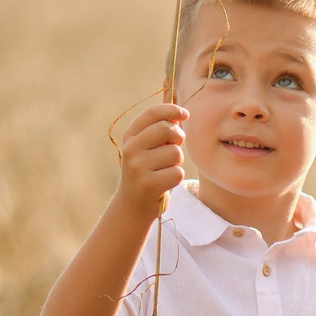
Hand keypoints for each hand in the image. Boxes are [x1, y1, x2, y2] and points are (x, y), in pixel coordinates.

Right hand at [112, 101, 186, 221]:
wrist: (132, 205)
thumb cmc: (147, 172)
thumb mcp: (147, 149)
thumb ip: (160, 131)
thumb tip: (180, 114)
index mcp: (130, 137)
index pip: (152, 114)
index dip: (172, 110)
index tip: (184, 114)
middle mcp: (131, 150)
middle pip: (166, 129)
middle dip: (178, 137)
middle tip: (174, 148)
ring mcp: (138, 167)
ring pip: (175, 152)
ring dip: (177, 161)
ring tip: (165, 169)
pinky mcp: (149, 185)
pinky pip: (177, 172)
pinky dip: (176, 177)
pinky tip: (165, 182)